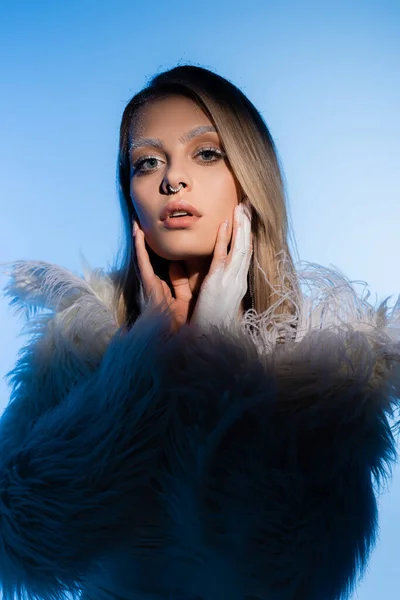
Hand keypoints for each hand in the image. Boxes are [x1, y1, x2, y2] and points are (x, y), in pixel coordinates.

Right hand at [133, 220, 192, 331]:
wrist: (181, 338)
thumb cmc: (185, 322)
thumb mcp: (185, 298)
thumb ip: (180, 282)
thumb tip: (177, 264)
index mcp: (166, 288)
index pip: (163, 264)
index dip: (161, 249)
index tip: (161, 233)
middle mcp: (156, 284)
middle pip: (150, 258)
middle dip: (145, 241)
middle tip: (142, 221)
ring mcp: (151, 285)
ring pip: (144, 258)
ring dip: (139, 240)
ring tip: (137, 222)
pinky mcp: (149, 286)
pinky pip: (144, 264)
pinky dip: (140, 248)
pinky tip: (138, 234)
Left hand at [190, 203, 252, 329]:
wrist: (210, 343)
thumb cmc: (213, 327)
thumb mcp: (218, 305)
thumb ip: (218, 290)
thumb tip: (216, 280)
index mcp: (237, 286)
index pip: (244, 256)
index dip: (246, 237)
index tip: (246, 220)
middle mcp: (238, 281)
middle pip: (246, 247)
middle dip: (247, 226)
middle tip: (248, 205)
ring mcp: (230, 281)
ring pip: (240, 248)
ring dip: (242, 226)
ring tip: (242, 207)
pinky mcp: (219, 283)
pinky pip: (224, 256)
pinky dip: (227, 239)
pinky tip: (227, 224)